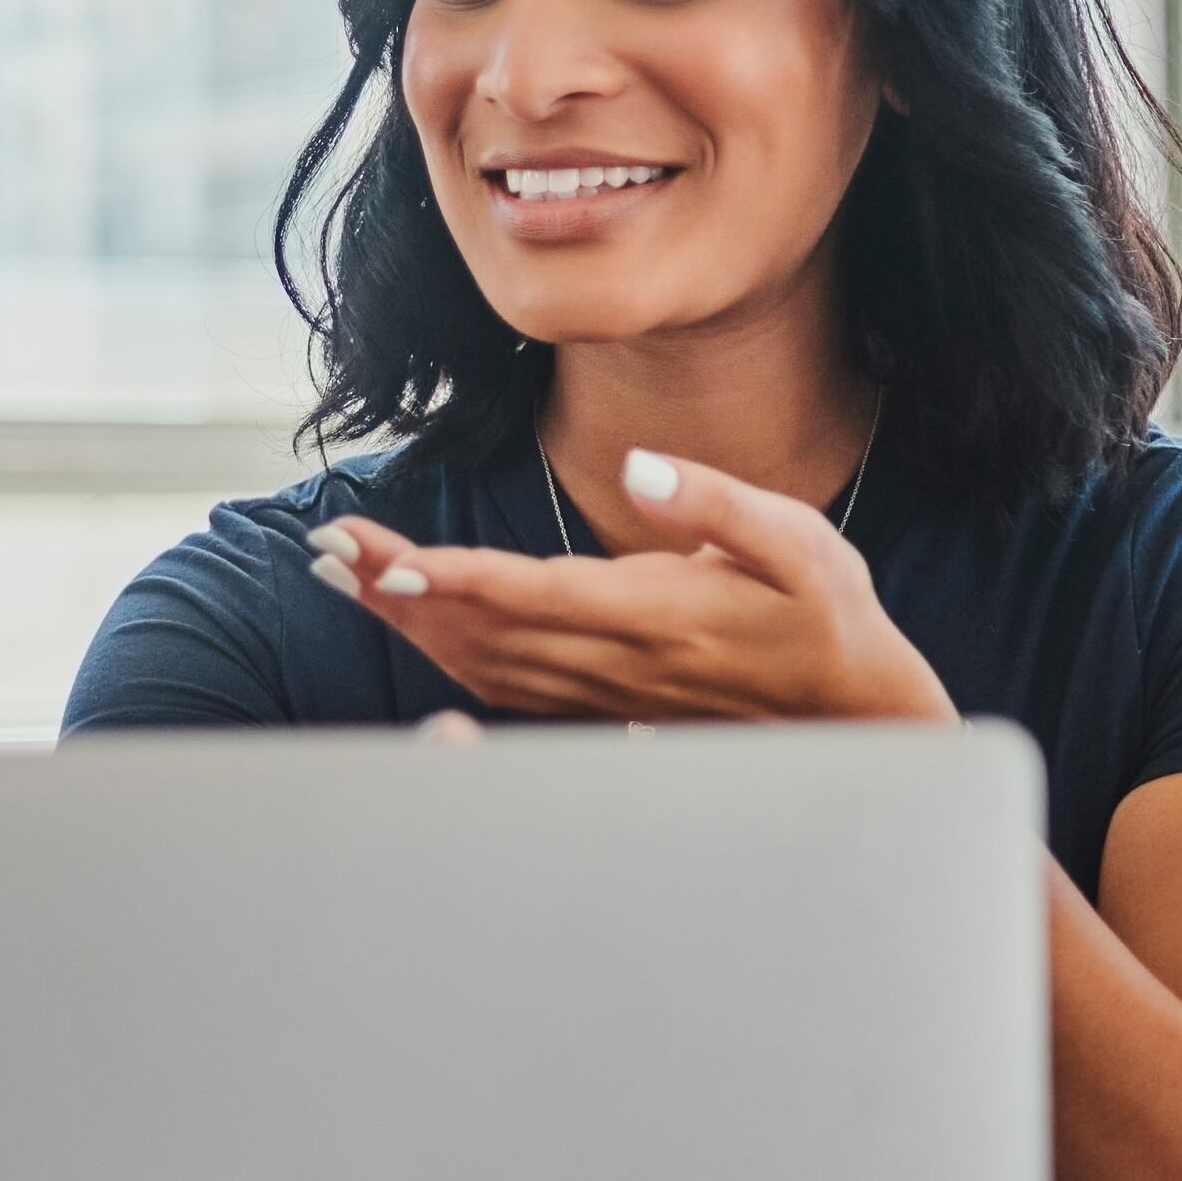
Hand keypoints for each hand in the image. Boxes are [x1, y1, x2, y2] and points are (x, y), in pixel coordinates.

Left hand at [309, 447, 951, 722]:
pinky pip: (504, 687)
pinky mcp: (600, 705)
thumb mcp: (796, 541)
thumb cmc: (827, 614)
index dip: (454, 581)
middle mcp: (614, 661)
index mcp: (653, 614)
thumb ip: (714, 504)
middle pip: (483, 628)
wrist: (855, 711)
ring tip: (342, 577)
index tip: (389, 563)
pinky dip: (444, 658)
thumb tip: (641, 469)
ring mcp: (602, 692)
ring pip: (482, 661)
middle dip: (399, 590)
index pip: (532, 595)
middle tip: (326, 550)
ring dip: (408, 622)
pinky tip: (408, 630)